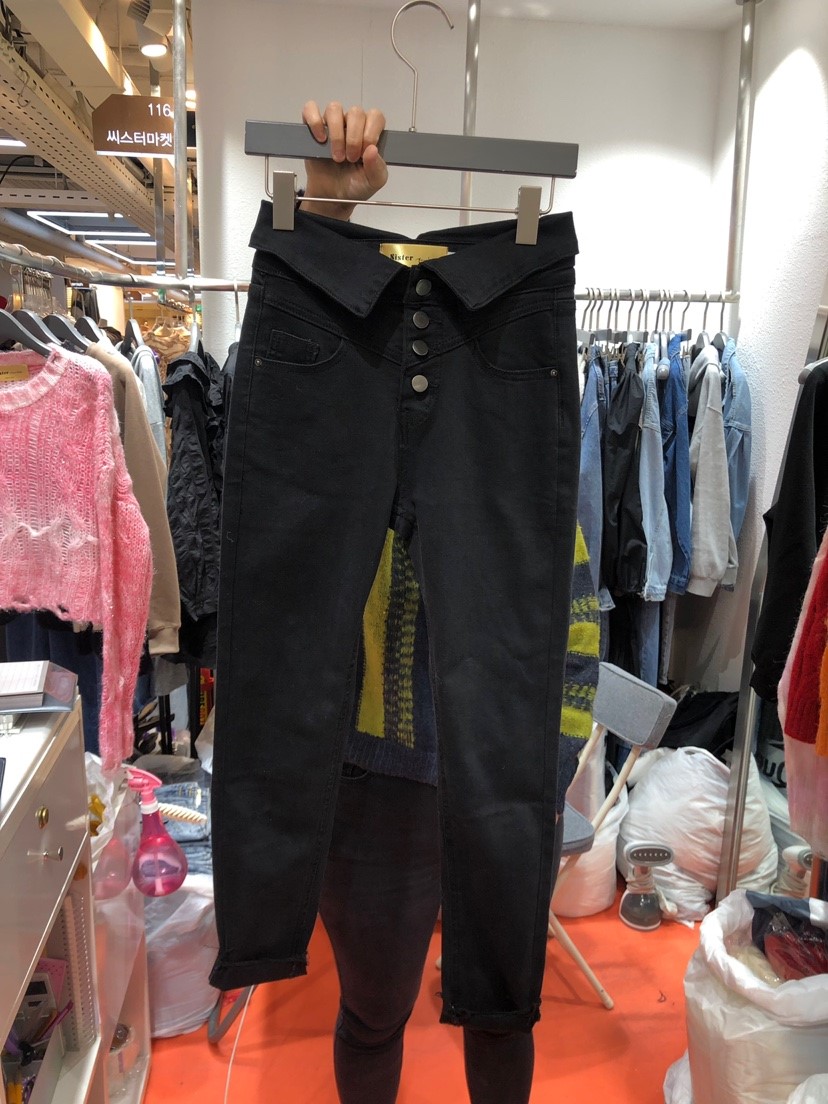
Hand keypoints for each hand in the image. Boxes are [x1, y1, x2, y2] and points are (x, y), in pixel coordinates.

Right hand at [300, 101, 387, 220]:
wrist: (332, 197)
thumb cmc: (355, 185)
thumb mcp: (374, 181)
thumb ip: (378, 168)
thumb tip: (372, 149)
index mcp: (370, 132)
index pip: (375, 116)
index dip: (371, 132)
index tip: (365, 152)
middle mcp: (352, 124)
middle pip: (356, 113)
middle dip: (354, 138)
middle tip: (351, 159)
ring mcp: (333, 123)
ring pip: (334, 109)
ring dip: (336, 133)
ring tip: (336, 156)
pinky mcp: (314, 127)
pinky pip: (310, 109)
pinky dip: (315, 122)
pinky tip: (320, 139)